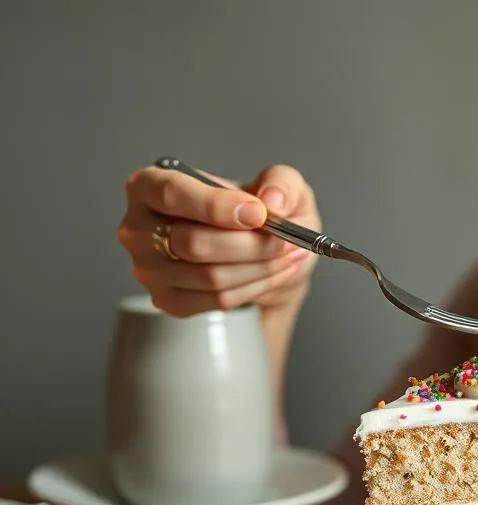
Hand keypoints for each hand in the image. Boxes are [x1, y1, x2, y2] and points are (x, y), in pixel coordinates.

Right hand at [117, 163, 320, 316]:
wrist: (262, 252)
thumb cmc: (258, 212)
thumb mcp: (279, 183)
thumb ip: (280, 182)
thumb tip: (272, 201)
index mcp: (150, 186)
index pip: (171, 193)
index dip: (216, 206)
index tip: (257, 213)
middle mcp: (139, 227)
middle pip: (193, 243)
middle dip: (250, 244)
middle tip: (286, 240)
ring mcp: (149, 268)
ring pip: (209, 276)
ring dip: (260, 267)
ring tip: (288, 255)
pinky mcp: (168, 300)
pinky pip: (217, 300)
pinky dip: (254, 287)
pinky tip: (274, 273)